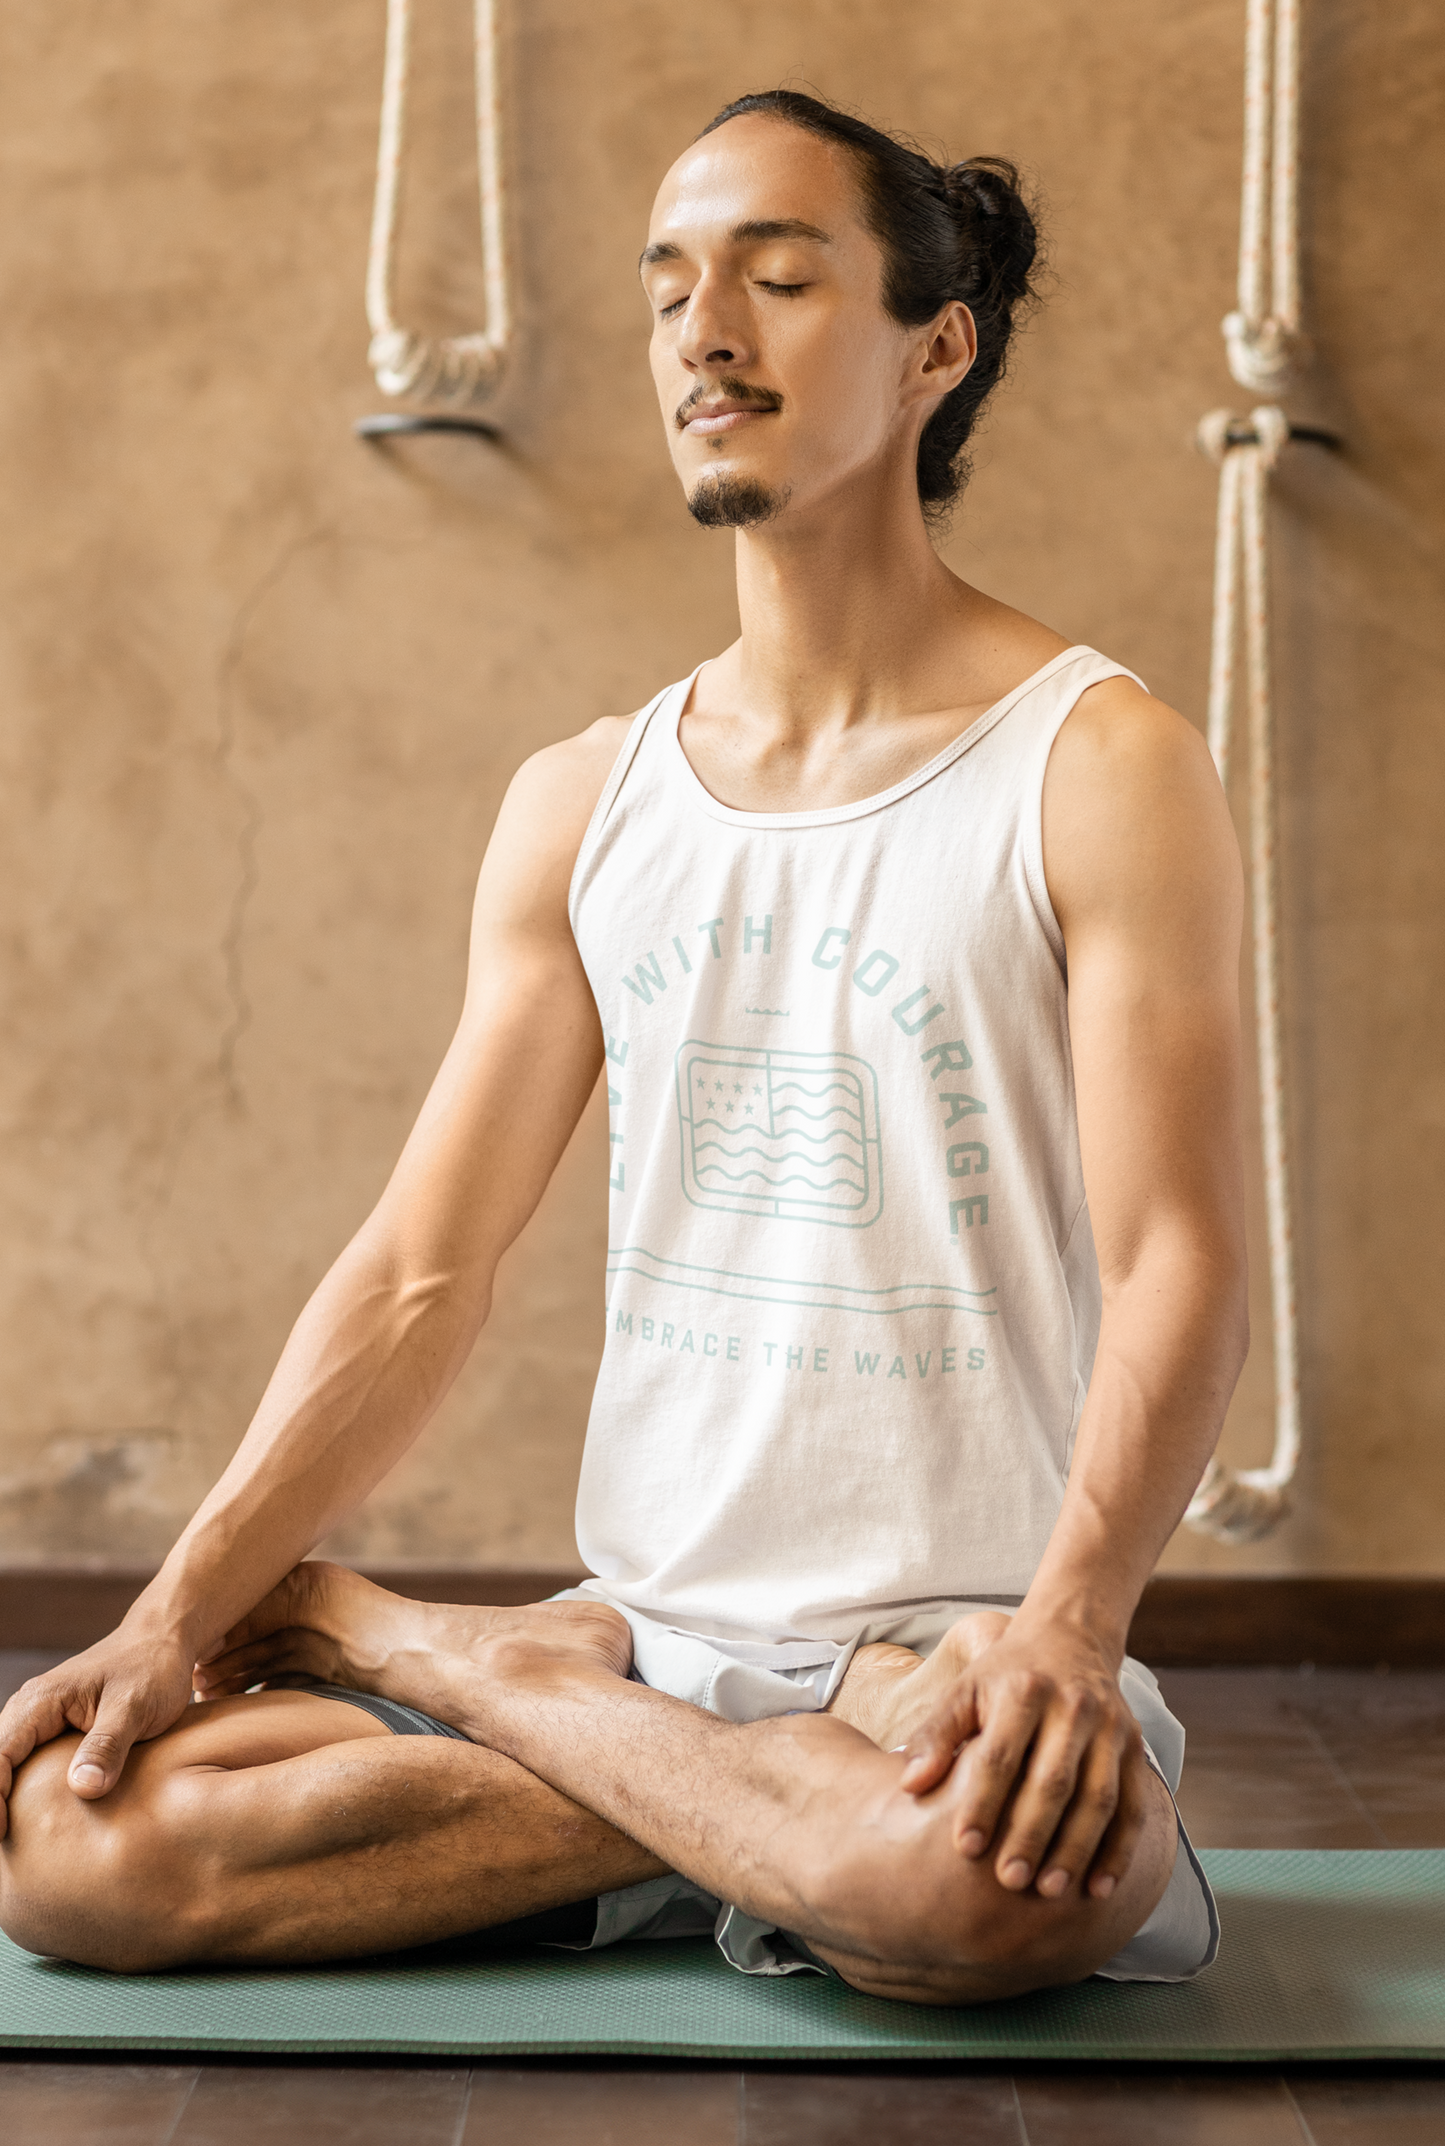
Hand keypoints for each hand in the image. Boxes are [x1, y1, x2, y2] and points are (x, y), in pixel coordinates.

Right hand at [0, 1622, 196, 1836]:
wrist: (166, 1641)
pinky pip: (29, 1766)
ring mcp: (41, 1722)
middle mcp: (31, 1711)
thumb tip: (82, 1787)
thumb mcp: (135, 1706)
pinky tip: (37, 1823)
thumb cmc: (153, 1667)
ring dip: (8, 1801)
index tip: (3, 1836)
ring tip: (16, 1844)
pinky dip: (26, 1793)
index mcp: (40, 1702)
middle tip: (7, 1848)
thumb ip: (108, 1744)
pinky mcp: (57, 1733)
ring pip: (9, 1768)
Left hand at [899, 1610, 1149, 1901]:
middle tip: (1009, 1881)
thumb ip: (936, 1736)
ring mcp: (1110, 1727)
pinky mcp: (1135, 1746)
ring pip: (1099, 1797)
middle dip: (1031, 1834)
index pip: (1001, 1754)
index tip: (965, 1849)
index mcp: (1023, 1691)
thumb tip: (909, 1786)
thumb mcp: (965, 1691)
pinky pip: (1134, 1804)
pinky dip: (1119, 1849)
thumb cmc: (1005, 1676)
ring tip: (1050, 1892)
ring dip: (1077, 1849)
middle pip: (1053, 1780)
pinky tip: (1099, 1889)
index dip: (982, 1802)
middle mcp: (1072, 1706)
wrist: (1071, 1637)